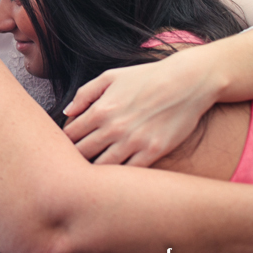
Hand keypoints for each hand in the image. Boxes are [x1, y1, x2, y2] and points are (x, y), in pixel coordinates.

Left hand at [62, 55, 218, 166]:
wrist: (187, 82)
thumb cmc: (146, 77)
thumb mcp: (110, 77)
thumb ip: (84, 94)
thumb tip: (67, 113)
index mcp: (100, 110)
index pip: (69, 134)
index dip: (65, 140)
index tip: (69, 143)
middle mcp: (114, 128)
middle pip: (82, 153)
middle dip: (75, 157)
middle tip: (76, 160)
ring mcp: (134, 142)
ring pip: (102, 168)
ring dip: (95, 169)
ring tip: (93, 169)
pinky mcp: (153, 152)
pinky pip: (129, 172)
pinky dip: (120, 175)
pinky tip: (117, 172)